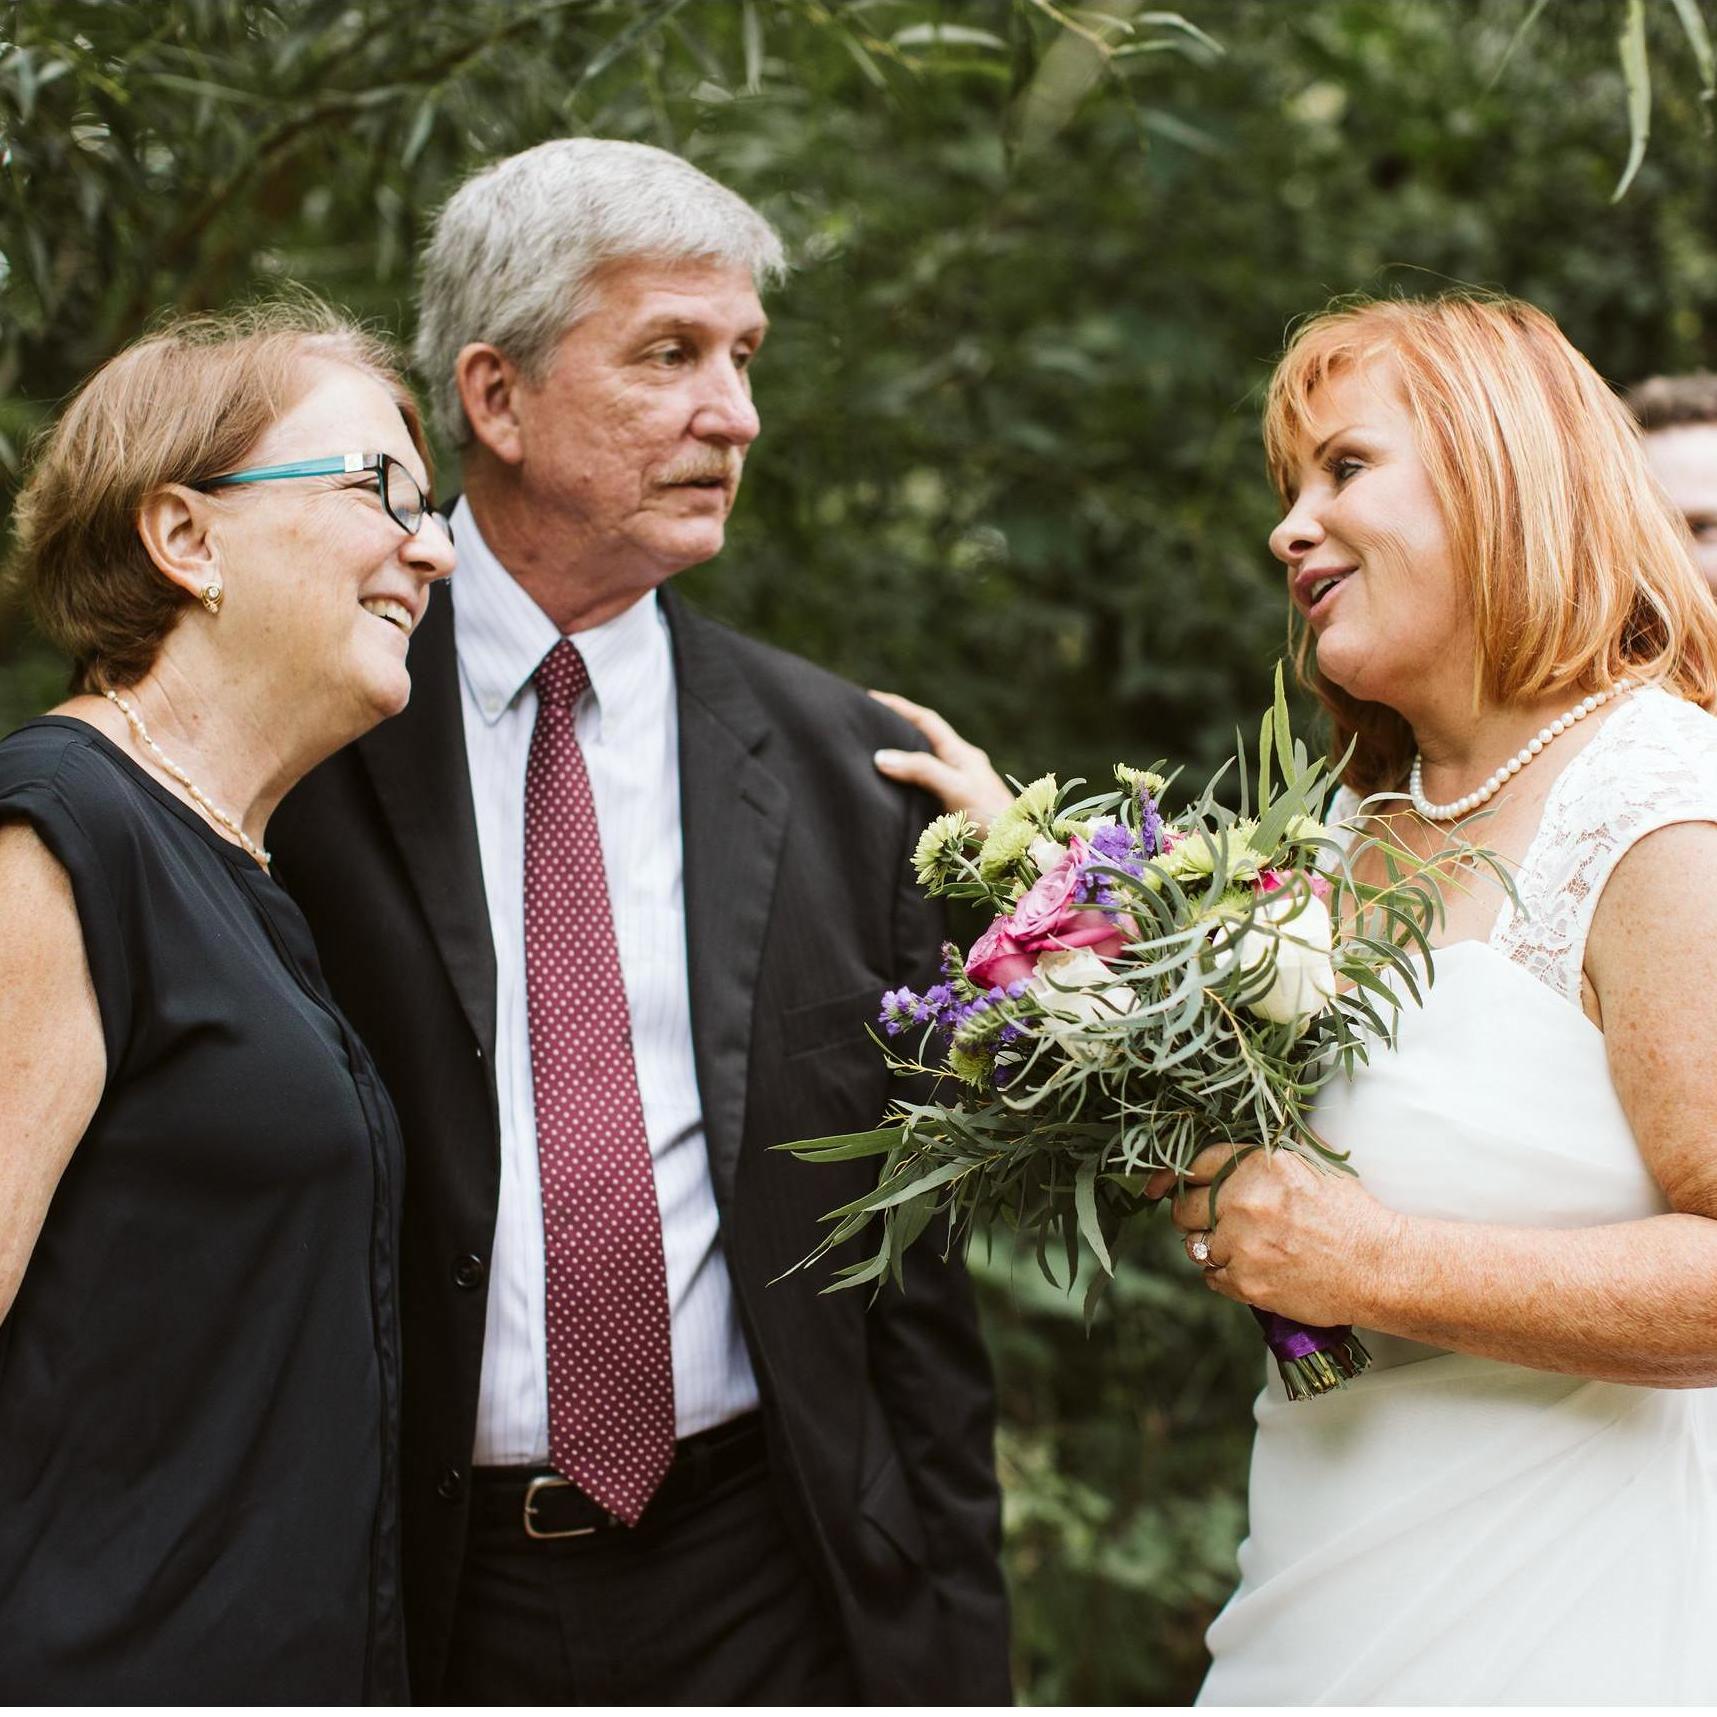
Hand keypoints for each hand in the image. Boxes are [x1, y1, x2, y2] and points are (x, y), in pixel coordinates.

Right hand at [869, 690, 1013, 828]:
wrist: (1018, 856)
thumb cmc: (993, 819)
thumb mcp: (957, 788)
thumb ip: (922, 770)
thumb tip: (881, 757)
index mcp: (962, 755)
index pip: (926, 721)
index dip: (899, 707)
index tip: (870, 698)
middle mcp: (957, 769)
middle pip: (921, 743)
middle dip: (893, 732)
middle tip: (862, 728)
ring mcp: (954, 792)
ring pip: (919, 770)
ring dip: (896, 764)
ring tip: (864, 760)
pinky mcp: (949, 815)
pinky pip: (919, 794)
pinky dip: (900, 791)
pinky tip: (884, 797)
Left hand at [1145, 1144, 1398, 1328]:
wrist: (1379, 1266)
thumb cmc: (1351, 1214)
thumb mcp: (1312, 1164)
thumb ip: (1266, 1156)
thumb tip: (1231, 1147)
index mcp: (1258, 1164)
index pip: (1193, 1164)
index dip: (1172, 1176)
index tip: (1156, 1187)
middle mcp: (1243, 1200)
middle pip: (1184, 1208)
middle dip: (1192, 1216)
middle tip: (1212, 1223)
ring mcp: (1242, 1244)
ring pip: (1194, 1246)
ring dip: (1210, 1248)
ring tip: (1242, 1249)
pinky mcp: (1246, 1283)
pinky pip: (1211, 1278)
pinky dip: (1224, 1276)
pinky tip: (1251, 1270)